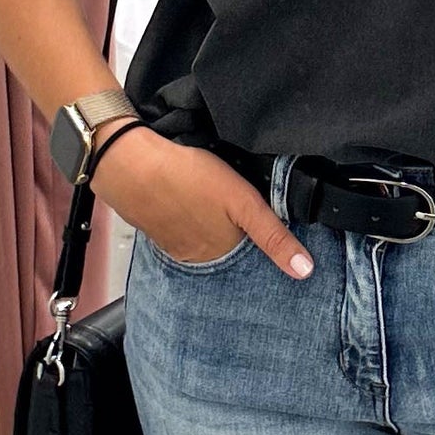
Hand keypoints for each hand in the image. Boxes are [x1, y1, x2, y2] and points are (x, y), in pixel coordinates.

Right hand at [89, 126, 312, 278]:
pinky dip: (190, 219)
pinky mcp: (157, 228)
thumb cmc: (188, 178)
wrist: (130, 164)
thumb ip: (274, 236)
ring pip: (205, 239)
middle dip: (236, 235)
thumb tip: (305, 271)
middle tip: (233, 206)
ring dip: (212, 227)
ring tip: (214, 203)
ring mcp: (175, 244)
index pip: (252, 256)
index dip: (261, 240)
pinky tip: (190, 202)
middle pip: (228, 249)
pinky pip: (182, 229)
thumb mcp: (243, 203)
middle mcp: (198, 257)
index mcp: (222, 253)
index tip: (261, 225)